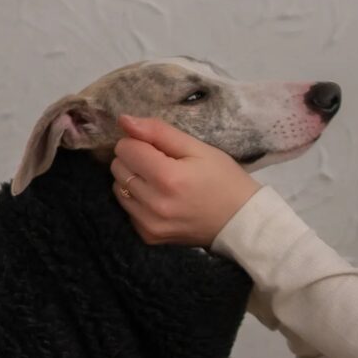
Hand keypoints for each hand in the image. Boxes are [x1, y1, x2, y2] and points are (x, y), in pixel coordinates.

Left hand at [112, 115, 258, 246]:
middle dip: (134, 160)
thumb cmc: (222, 179)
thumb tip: (124, 120)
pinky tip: (159, 199)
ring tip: (159, 181)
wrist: (239, 222)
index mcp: (167, 177)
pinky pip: (128, 209)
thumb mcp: (197, 147)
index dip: (139, 142)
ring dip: (133, 180)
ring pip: (118, 189)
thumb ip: (158, 131)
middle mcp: (153, 204)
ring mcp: (149, 224)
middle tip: (160, 163)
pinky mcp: (148, 236)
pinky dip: (138, 200)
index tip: (158, 147)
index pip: (126, 149)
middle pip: (118, 168)